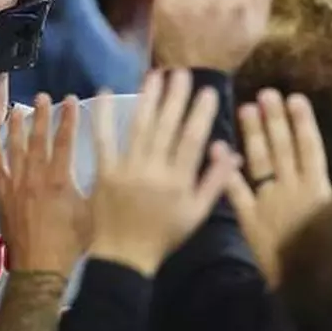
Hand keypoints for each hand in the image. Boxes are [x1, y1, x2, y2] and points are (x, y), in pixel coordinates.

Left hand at [0, 94, 86, 277]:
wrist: (40, 269)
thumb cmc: (71, 244)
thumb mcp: (91, 213)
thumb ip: (91, 188)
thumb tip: (100, 169)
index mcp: (61, 180)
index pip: (65, 141)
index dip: (68, 118)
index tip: (71, 100)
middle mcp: (36, 178)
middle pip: (39, 140)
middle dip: (42, 116)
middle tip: (42, 97)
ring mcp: (17, 187)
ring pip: (15, 151)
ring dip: (16, 129)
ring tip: (16, 110)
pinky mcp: (4, 199)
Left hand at [87, 70, 239, 276]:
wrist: (125, 257)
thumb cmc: (164, 236)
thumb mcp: (197, 214)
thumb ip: (215, 181)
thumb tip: (228, 149)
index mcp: (179, 182)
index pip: (193, 139)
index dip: (200, 113)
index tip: (207, 90)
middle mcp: (155, 171)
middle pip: (167, 127)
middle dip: (175, 97)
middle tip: (181, 73)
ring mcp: (128, 170)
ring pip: (140, 127)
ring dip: (148, 99)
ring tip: (155, 76)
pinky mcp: (104, 172)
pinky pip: (103, 139)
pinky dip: (103, 116)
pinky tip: (104, 92)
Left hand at [226, 91, 331, 288]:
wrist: (306, 288)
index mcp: (318, 189)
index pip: (310, 147)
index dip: (302, 122)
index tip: (295, 98)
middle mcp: (292, 190)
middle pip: (281, 148)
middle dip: (274, 119)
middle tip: (264, 92)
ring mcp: (268, 203)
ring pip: (259, 162)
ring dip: (252, 134)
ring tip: (245, 108)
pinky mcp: (249, 220)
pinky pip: (235, 191)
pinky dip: (225, 169)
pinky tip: (216, 146)